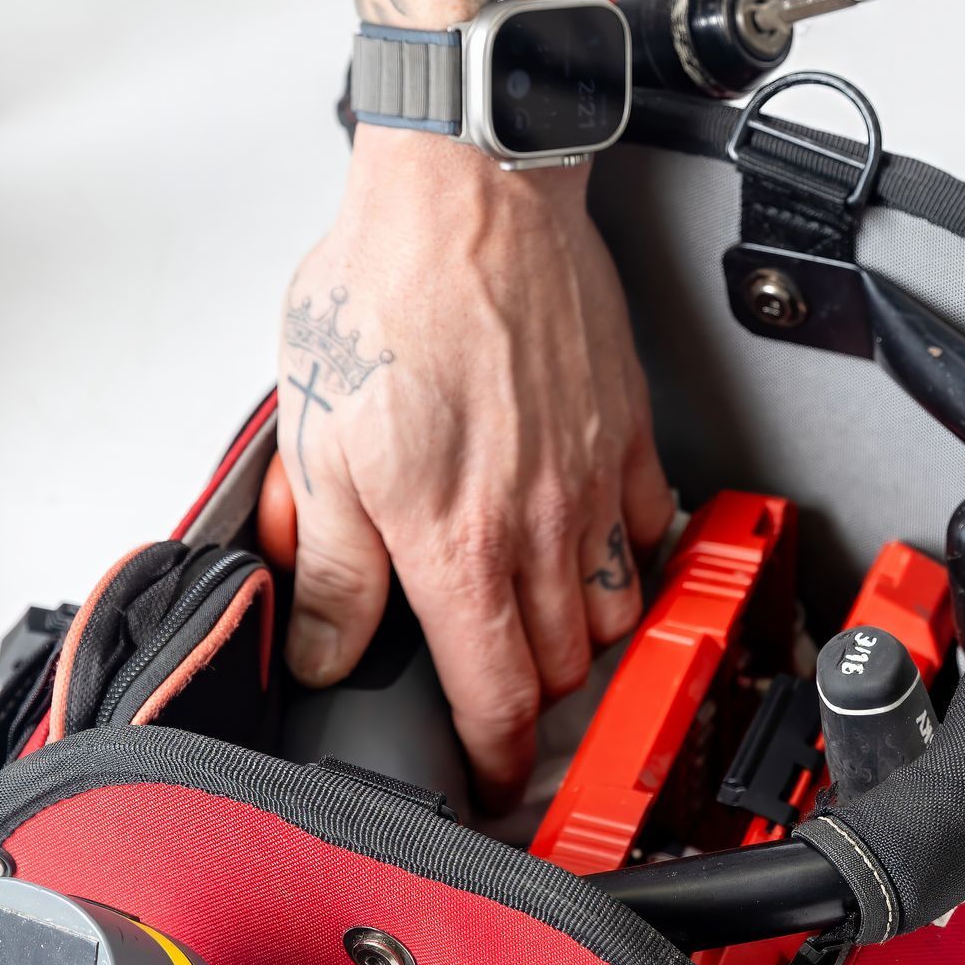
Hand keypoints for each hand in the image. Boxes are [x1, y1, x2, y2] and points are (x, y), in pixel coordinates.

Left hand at [277, 131, 675, 804]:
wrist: (467, 191)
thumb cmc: (387, 289)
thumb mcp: (316, 437)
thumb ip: (332, 561)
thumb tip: (329, 645)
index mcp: (455, 541)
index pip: (498, 697)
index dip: (497, 759)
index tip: (490, 773)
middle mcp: (538, 523)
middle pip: (565, 666)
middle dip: (532, 698)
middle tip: (496, 691)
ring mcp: (591, 476)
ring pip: (617, 609)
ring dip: (582, 632)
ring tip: (536, 619)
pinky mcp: (624, 426)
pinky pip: (648, 526)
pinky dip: (626, 553)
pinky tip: (586, 538)